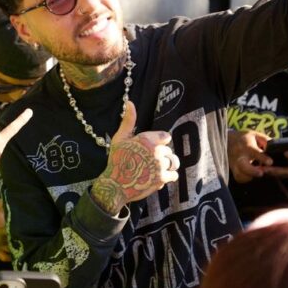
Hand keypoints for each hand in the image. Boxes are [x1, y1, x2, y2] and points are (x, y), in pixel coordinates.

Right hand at [90, 101, 179, 215]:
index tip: (150, 149)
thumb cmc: (116, 160)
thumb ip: (128, 121)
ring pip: (173, 162)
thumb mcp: (120, 138)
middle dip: (161, 156)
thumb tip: (130, 102)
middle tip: (148, 162)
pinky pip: (173, 175)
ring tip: (155, 169)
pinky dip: (167, 177)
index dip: (159, 143)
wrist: (114, 185)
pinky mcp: (161, 179)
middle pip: (168, 151)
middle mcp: (155, 151)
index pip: (166, 137)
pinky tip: (156, 178)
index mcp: (147, 139)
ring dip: (167, 166)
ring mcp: (159, 166)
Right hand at [227, 130, 272, 183]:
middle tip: (261, 173)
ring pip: (240, 174)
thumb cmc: (244, 138)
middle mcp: (240, 155)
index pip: (254, 152)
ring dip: (250, 176)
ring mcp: (235, 164)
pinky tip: (251, 175)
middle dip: (252, 171)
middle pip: (243, 166)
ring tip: (257, 174)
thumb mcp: (255, 135)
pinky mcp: (233, 169)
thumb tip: (277, 148)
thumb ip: (266, 141)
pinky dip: (246, 179)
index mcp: (247, 146)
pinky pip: (239, 178)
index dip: (262, 158)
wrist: (227, 140)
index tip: (270, 162)